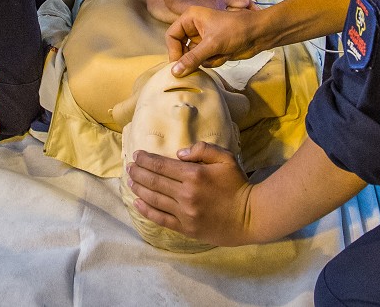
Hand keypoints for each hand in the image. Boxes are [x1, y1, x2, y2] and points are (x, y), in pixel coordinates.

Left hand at [126, 144, 253, 246]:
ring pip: (154, 199)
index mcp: (194, 175)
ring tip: (130, 181)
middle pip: (154, 181)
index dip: (146, 160)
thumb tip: (179, 153)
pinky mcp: (186, 228)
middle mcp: (185, 194)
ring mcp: (184, 213)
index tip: (137, 155)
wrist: (250, 216)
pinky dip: (146, 210)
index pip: (161, 165)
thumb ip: (203, 150)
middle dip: (138, 172)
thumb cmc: (238, 184)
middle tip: (129, 167)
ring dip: (139, 189)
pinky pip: (160, 219)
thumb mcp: (225, 159)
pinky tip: (138, 203)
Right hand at [166, 5, 265, 74]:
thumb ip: (192, 58)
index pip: (172, 36)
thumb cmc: (235, 30)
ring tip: (218, 54)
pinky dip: (213, 61)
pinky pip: (204, 60)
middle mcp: (194, 28)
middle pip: (181, 48)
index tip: (178, 66)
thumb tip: (174, 72)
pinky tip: (225, 55)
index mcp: (191, 18)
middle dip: (191, 58)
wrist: (259, 34)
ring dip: (205, 60)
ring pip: (193, 57)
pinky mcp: (212, 49)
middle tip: (197, 65)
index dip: (173, 51)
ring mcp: (204, 39)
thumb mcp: (212, 44)